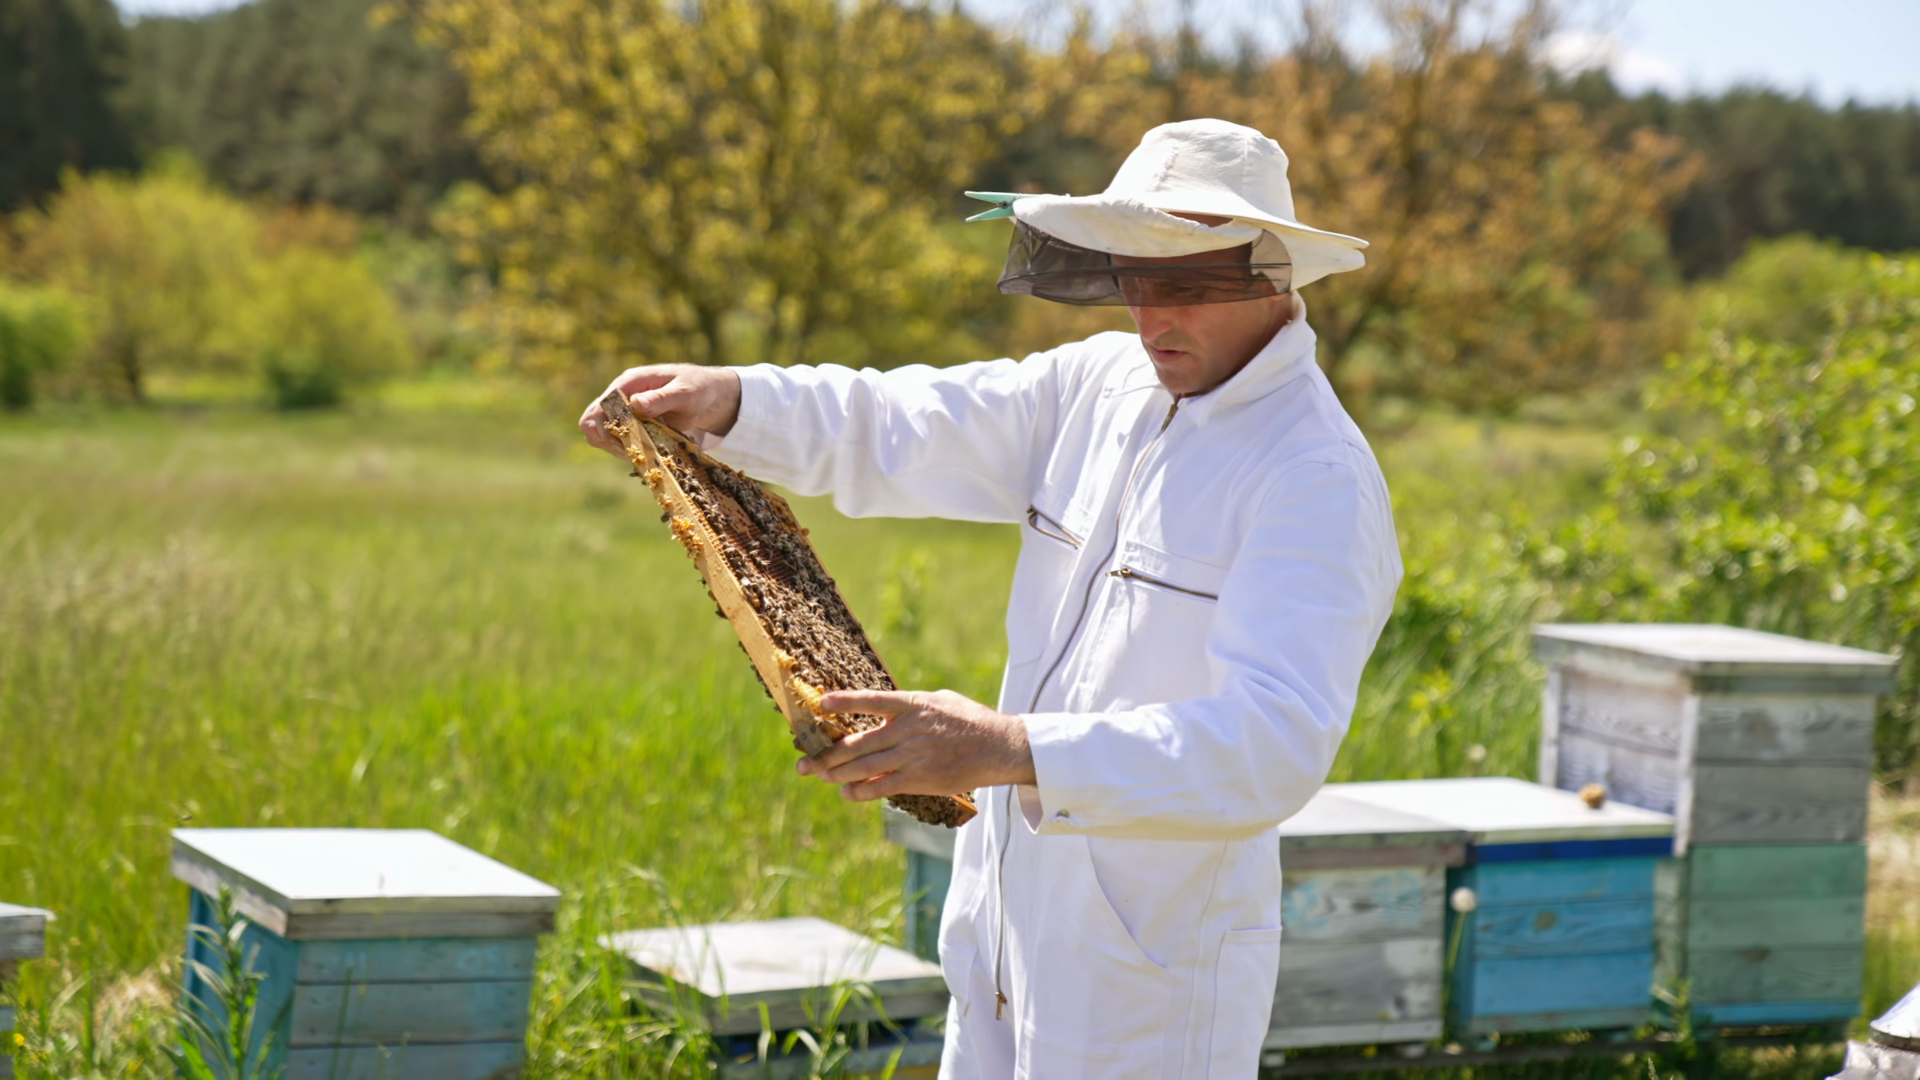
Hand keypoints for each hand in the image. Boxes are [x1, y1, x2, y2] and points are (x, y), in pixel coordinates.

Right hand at [579, 364, 742, 456]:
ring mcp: (626, 413)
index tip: (622, 441)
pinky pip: (619, 443)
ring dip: (617, 448)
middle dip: (607, 440)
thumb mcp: (685, 392)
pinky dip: (627, 451)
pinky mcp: (634, 427)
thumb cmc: (699, 388)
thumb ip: (661, 398)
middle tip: (631, 452)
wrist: (712, 396)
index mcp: (630, 382)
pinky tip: (645, 455)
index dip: (604, 425)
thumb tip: (635, 403)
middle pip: (593, 421)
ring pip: (603, 436)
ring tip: (642, 454)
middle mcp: (623, 397)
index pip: (602, 405)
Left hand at [798, 689, 1035, 801]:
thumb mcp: (942, 700)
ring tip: (819, 776)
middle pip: (859, 742)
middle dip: (828, 753)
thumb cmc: (971, 721)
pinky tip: (847, 792)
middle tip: (806, 761)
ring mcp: (915, 755)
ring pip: (866, 766)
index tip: (820, 703)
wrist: (1001, 747)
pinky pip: (884, 786)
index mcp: (915, 704)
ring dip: (838, 774)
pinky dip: (862, 791)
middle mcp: (911, 729)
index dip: (845, 701)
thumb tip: (884, 710)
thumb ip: (911, 705)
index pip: (873, 700)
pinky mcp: (921, 779)